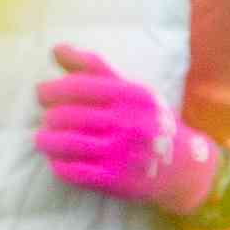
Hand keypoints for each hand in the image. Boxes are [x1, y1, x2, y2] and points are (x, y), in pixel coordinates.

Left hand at [33, 48, 221, 216]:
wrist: (185, 167)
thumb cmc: (151, 122)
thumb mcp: (132, 91)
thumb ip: (93, 69)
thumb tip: (56, 49)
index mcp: (132, 97)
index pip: (77, 86)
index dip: (50, 90)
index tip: (43, 96)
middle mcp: (129, 123)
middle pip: (65, 115)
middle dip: (48, 117)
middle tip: (49, 120)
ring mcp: (122, 153)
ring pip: (64, 144)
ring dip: (46, 141)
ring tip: (45, 139)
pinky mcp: (115, 180)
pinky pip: (71, 171)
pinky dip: (58, 164)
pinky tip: (59, 160)